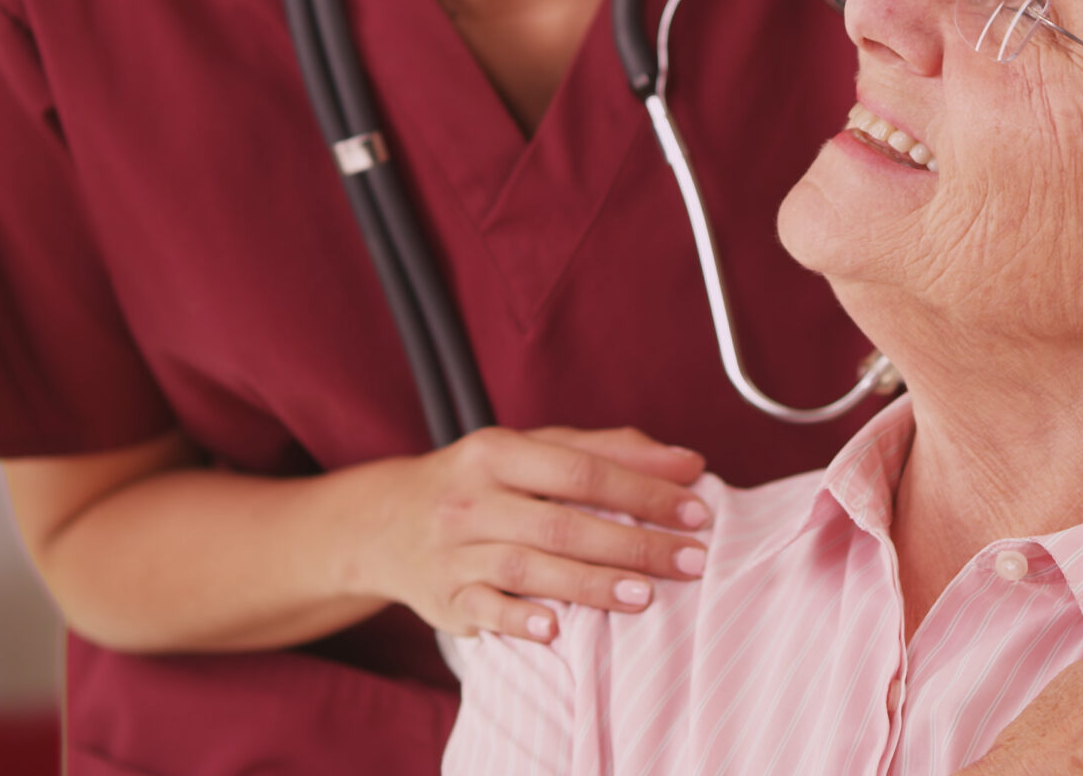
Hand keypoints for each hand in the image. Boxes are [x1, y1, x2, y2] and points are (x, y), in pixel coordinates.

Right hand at [358, 426, 711, 641]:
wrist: (386, 522)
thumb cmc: (483, 482)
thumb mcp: (532, 450)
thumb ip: (609, 451)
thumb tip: (688, 463)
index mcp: (497, 451)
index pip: (581, 470)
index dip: (642, 491)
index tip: (696, 511)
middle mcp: (471, 499)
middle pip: (561, 523)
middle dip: (633, 544)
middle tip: (691, 561)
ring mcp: (453, 550)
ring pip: (527, 567)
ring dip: (590, 583)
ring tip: (645, 597)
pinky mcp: (444, 597)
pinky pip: (484, 610)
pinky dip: (519, 620)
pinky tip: (556, 631)